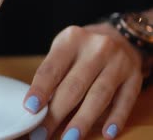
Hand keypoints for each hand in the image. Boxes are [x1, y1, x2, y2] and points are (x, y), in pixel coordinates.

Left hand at [24, 23, 142, 139]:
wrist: (118, 36)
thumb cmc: (81, 49)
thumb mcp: (63, 50)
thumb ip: (52, 74)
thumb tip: (37, 107)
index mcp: (71, 39)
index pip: (52, 69)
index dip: (40, 90)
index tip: (31, 108)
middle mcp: (96, 48)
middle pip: (74, 86)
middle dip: (56, 113)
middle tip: (43, 132)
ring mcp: (118, 62)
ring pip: (99, 96)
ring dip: (83, 120)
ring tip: (69, 137)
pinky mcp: (134, 76)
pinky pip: (125, 101)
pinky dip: (116, 118)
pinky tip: (107, 133)